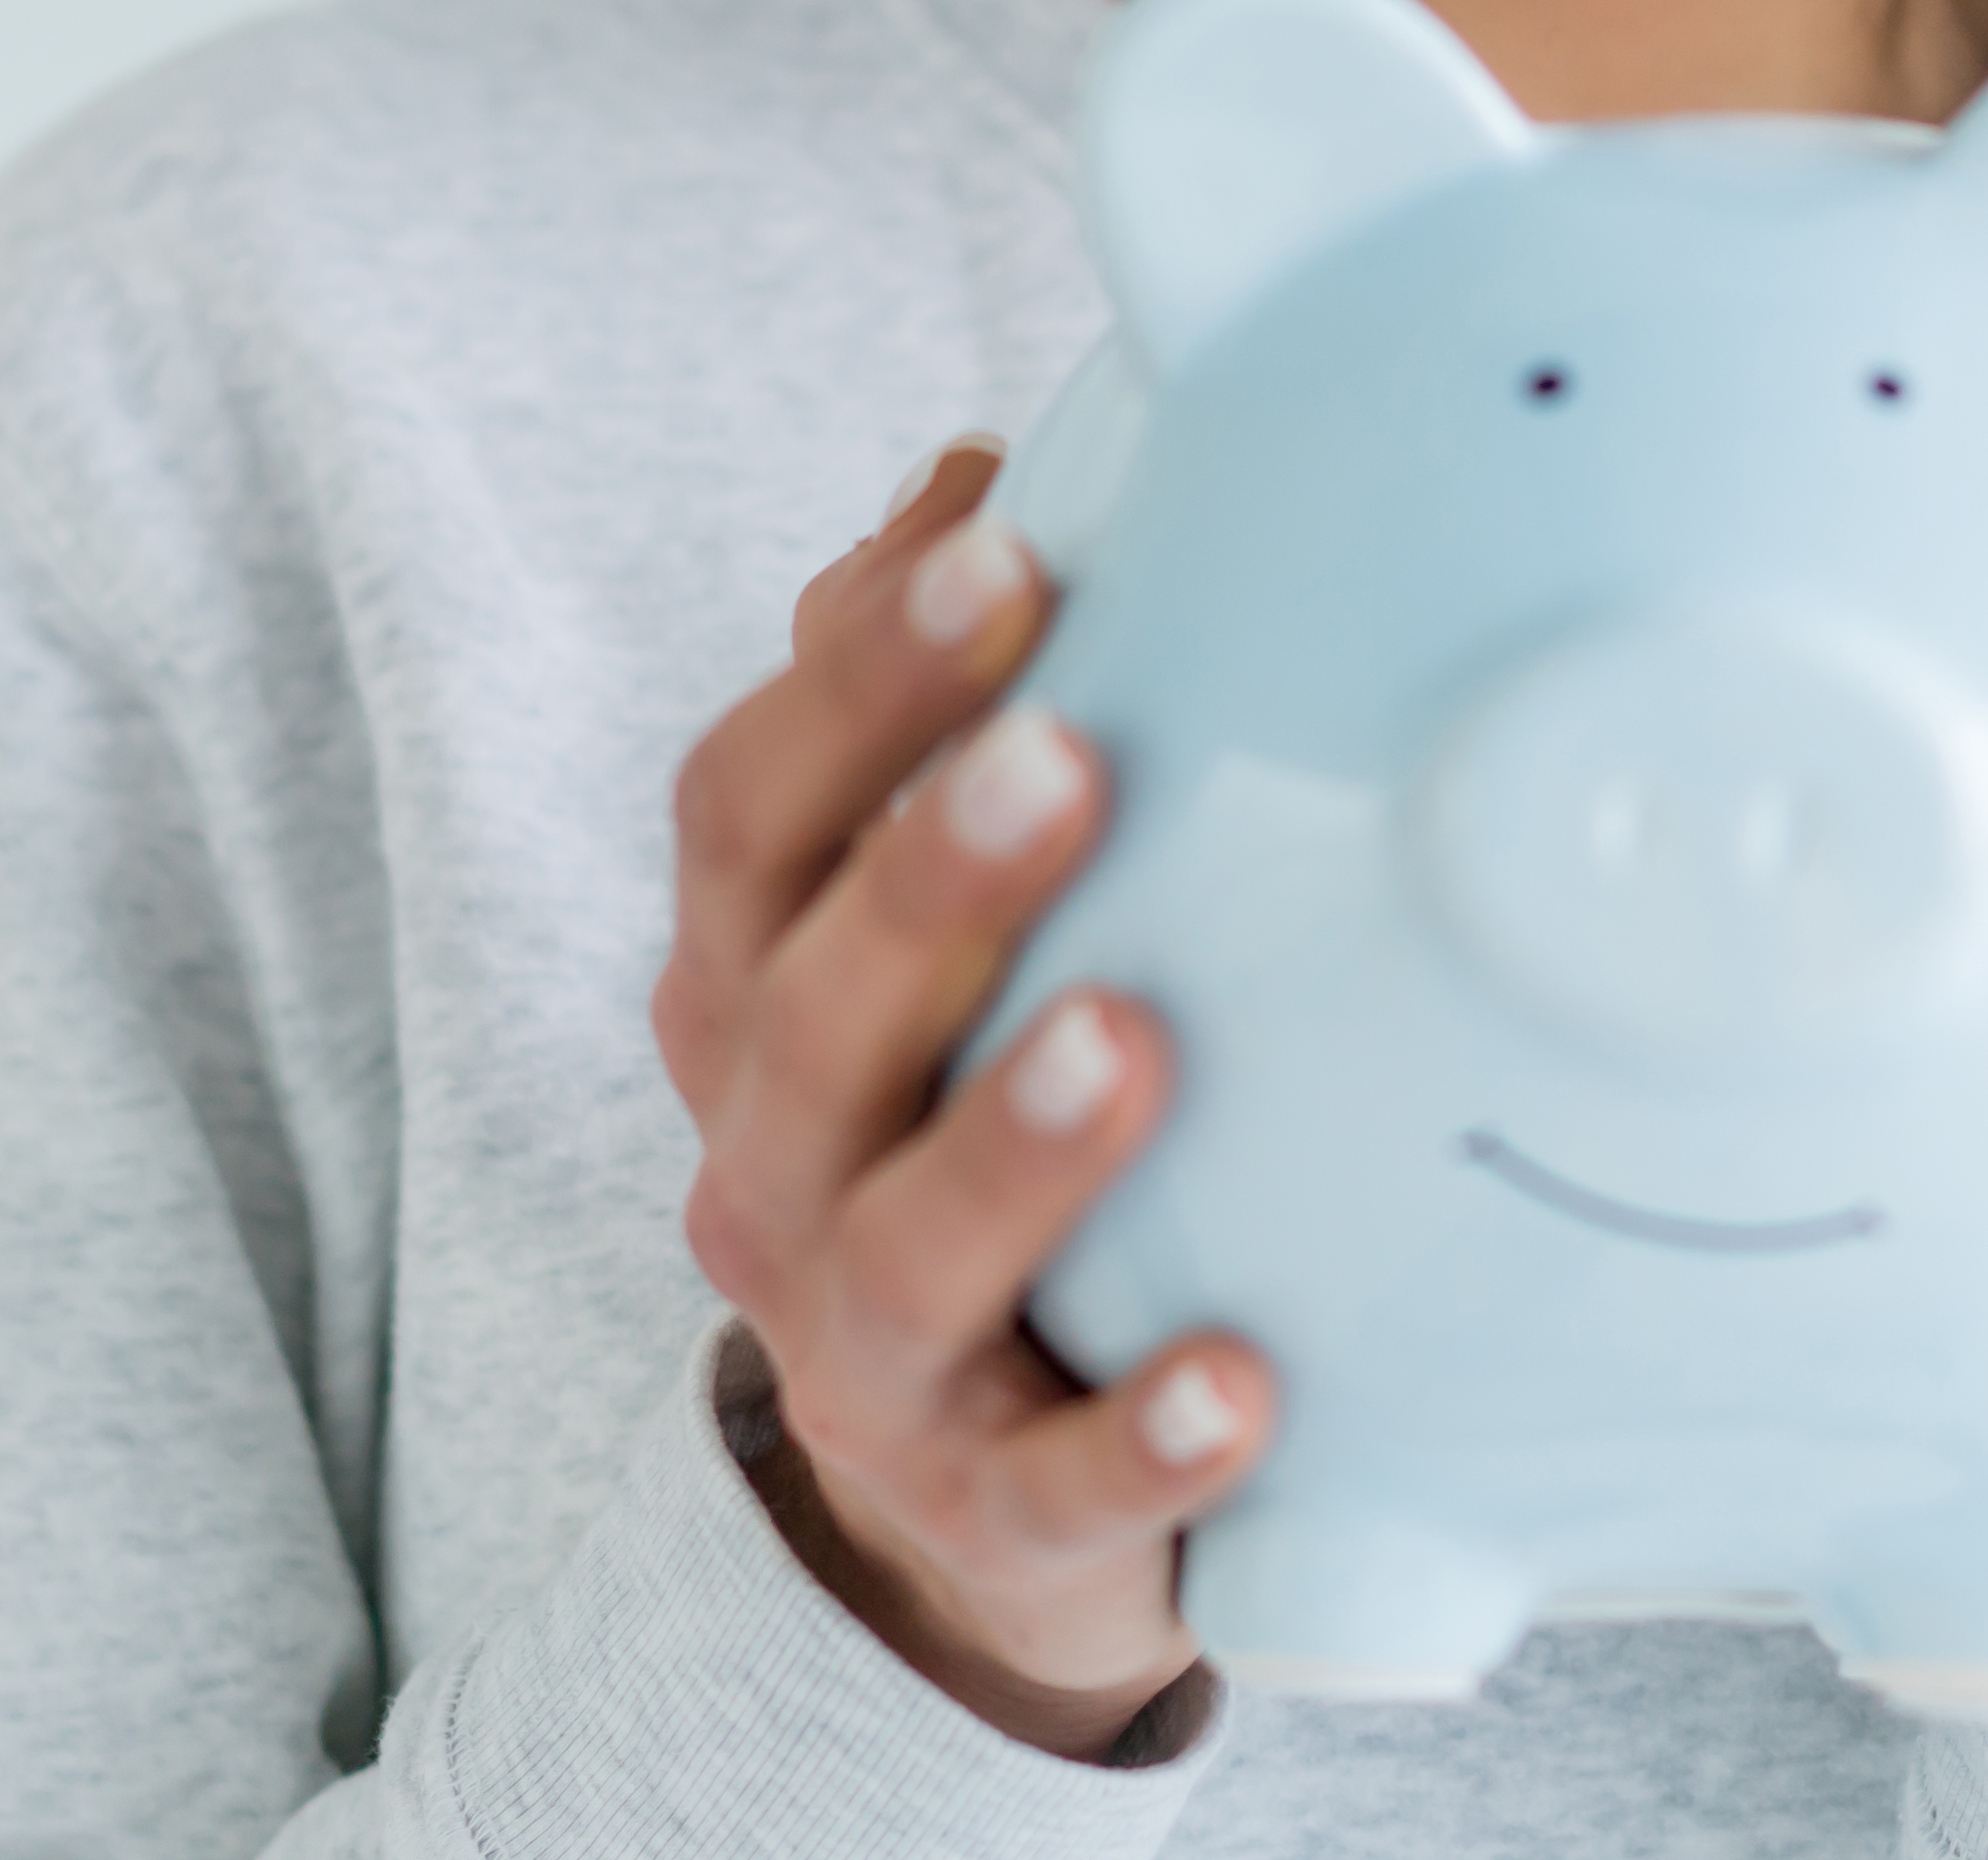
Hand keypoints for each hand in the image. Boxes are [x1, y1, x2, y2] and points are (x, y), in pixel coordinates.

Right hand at [651, 440, 1268, 1759]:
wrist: (969, 1493)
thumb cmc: (965, 1116)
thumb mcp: (922, 928)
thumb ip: (924, 714)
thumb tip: (968, 469)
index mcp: (750, 990)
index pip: (744, 814)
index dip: (859, 680)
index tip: (1007, 544)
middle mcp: (768, 1162)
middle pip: (805, 1010)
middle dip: (930, 879)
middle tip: (1068, 751)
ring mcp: (863, 1354)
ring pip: (903, 1248)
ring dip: (1013, 1142)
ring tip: (1131, 1036)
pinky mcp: (983, 1519)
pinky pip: (1050, 1491)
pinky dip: (1135, 1439)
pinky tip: (1243, 1379)